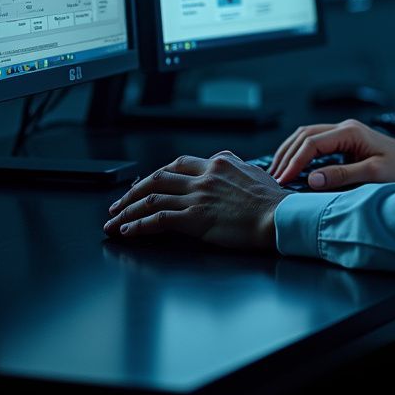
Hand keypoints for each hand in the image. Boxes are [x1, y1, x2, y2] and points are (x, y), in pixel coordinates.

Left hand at [104, 152, 291, 249]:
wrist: (280, 216)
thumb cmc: (273, 200)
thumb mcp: (255, 171)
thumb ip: (236, 167)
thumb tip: (229, 165)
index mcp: (218, 162)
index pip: (178, 164)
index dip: (156, 175)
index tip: (144, 184)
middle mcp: (204, 176)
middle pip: (158, 177)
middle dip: (133, 190)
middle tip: (119, 202)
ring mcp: (198, 196)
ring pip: (152, 198)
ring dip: (128, 209)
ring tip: (114, 219)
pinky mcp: (195, 219)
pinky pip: (158, 220)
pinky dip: (138, 225)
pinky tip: (127, 231)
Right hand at [268, 118, 394, 189]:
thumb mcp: (374, 174)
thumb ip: (342, 176)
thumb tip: (311, 179)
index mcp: (350, 131)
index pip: (311, 143)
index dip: (294, 162)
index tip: (282, 180)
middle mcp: (344, 128)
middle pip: (304, 135)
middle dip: (286, 155)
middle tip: (272, 176)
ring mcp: (344, 133)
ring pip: (307, 136)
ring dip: (291, 152)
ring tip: (277, 171)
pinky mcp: (346, 142)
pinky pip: (316, 143)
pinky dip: (301, 153)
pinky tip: (295, 166)